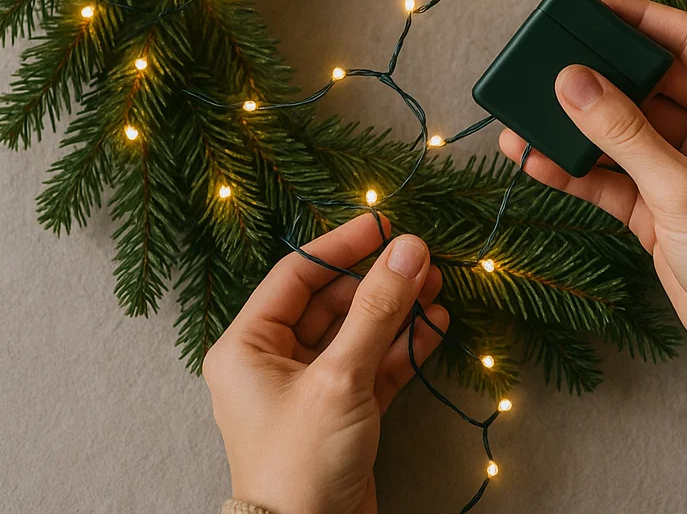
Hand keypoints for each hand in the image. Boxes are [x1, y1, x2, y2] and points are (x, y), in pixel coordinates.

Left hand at [203, 215, 448, 513]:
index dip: (342, 246)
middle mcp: (274, 362)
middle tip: (422, 258)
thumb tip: (409, 247)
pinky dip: (403, 346)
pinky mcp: (342, 413)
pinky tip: (435, 325)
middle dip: (379, 281)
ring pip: (358, 332)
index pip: (298, 275)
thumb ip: (378, 309)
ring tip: (437, 285)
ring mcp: (310, 388)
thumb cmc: (301, 462)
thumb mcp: (340, 377)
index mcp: (248, 346)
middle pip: (332, 302)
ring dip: (397, 311)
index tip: (384, 224)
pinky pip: (374, 365)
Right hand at [499, 0, 686, 410]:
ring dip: (578, 124)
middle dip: (599, 72)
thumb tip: (571, 80)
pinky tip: (535, 159)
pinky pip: (612, 170)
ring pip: (624, 127)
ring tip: (526, 111)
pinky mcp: (660, 201)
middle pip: (650, 80)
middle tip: (548, 56)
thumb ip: (623, 132)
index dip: (642, 16)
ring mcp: (686, 165)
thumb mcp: (682, 190)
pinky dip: (577, 166)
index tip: (592, 6)